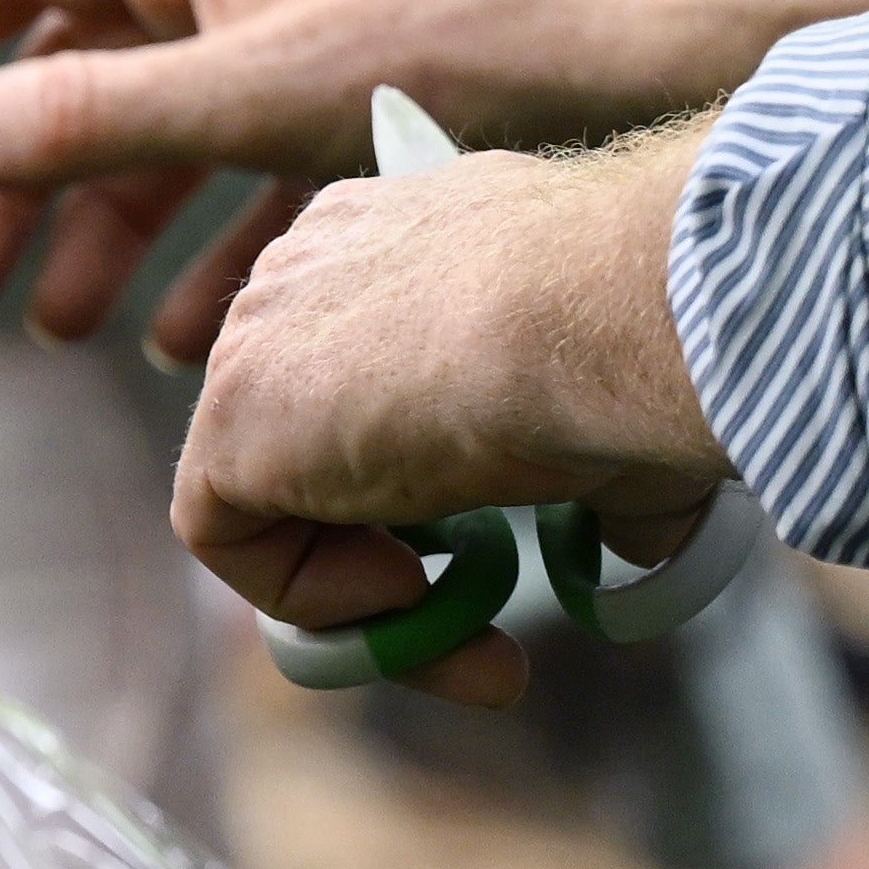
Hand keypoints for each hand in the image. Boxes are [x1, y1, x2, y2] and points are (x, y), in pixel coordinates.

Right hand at [0, 0, 868, 354]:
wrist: (671, 63)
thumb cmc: (476, 51)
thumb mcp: (255, 95)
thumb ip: (86, 118)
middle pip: (76, 67)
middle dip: (6, 182)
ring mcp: (307, 36)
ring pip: (162, 134)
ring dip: (101, 231)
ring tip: (60, 333)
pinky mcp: (372, 104)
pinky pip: (250, 179)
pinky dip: (204, 256)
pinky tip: (183, 339)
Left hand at [165, 131, 729, 705]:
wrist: (605, 309)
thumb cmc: (640, 337)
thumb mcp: (622, 400)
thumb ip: (600, 467)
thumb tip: (634, 540)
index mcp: (395, 236)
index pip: (374, 373)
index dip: (433, 483)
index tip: (514, 551)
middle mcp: (310, 269)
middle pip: (320, 442)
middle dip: (401, 552)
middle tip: (492, 631)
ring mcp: (259, 339)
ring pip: (276, 496)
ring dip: (368, 590)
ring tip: (467, 624)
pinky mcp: (229, 419)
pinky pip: (227, 536)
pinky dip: (307, 591)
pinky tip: (403, 585)